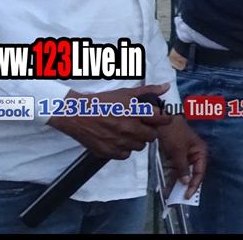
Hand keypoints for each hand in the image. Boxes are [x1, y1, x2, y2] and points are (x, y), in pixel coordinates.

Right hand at [47, 83, 173, 159]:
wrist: (76, 114)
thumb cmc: (102, 102)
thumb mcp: (126, 93)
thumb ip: (148, 91)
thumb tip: (166, 87)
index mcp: (136, 112)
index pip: (162, 119)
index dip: (164, 119)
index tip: (160, 118)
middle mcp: (130, 128)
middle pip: (152, 136)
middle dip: (149, 130)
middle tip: (141, 126)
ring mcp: (120, 141)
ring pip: (140, 146)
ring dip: (137, 140)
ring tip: (128, 132)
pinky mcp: (110, 152)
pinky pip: (126, 154)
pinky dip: (124, 149)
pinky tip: (119, 140)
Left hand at [157, 116, 206, 198]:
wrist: (160, 118)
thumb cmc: (174, 133)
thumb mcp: (178, 150)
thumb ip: (182, 167)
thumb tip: (186, 182)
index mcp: (200, 152)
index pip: (200, 172)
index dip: (194, 184)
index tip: (186, 195)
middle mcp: (194, 155)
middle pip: (191, 174)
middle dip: (184, 186)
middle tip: (177, 199)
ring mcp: (184, 155)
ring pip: (182, 173)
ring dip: (176, 184)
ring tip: (169, 196)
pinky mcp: (174, 156)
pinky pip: (174, 170)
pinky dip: (171, 177)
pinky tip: (166, 187)